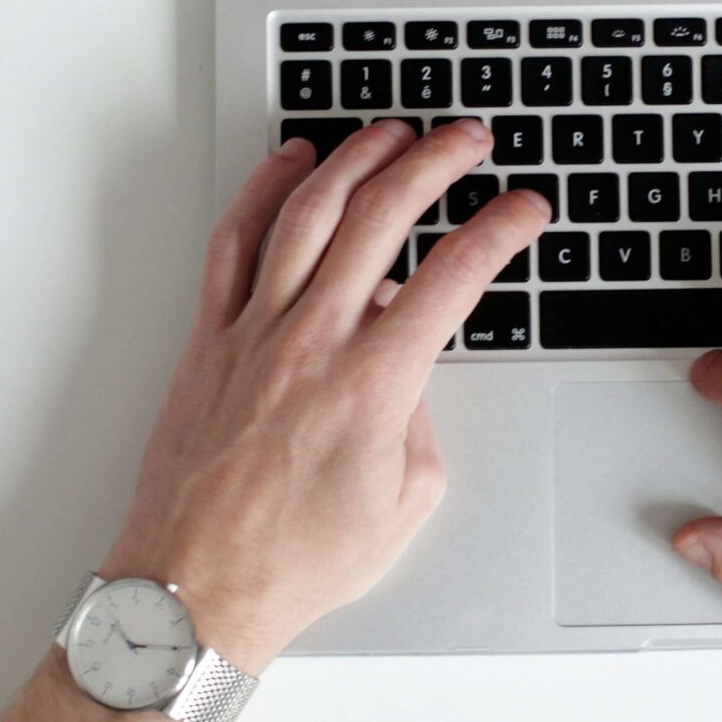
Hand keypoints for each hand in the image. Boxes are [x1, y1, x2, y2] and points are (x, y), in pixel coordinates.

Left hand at [102, 119, 548, 670]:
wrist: (197, 590)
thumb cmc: (295, 562)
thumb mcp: (406, 503)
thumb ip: (422, 420)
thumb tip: (412, 372)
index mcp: (375, 382)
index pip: (455, 274)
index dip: (502, 229)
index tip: (524, 209)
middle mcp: (314, 341)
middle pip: (384, 215)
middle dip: (437, 162)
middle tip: (467, 139)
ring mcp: (254, 332)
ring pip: (309, 211)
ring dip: (358, 157)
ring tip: (393, 132)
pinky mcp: (209, 340)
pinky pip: (234, 243)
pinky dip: (263, 191)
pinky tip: (291, 164)